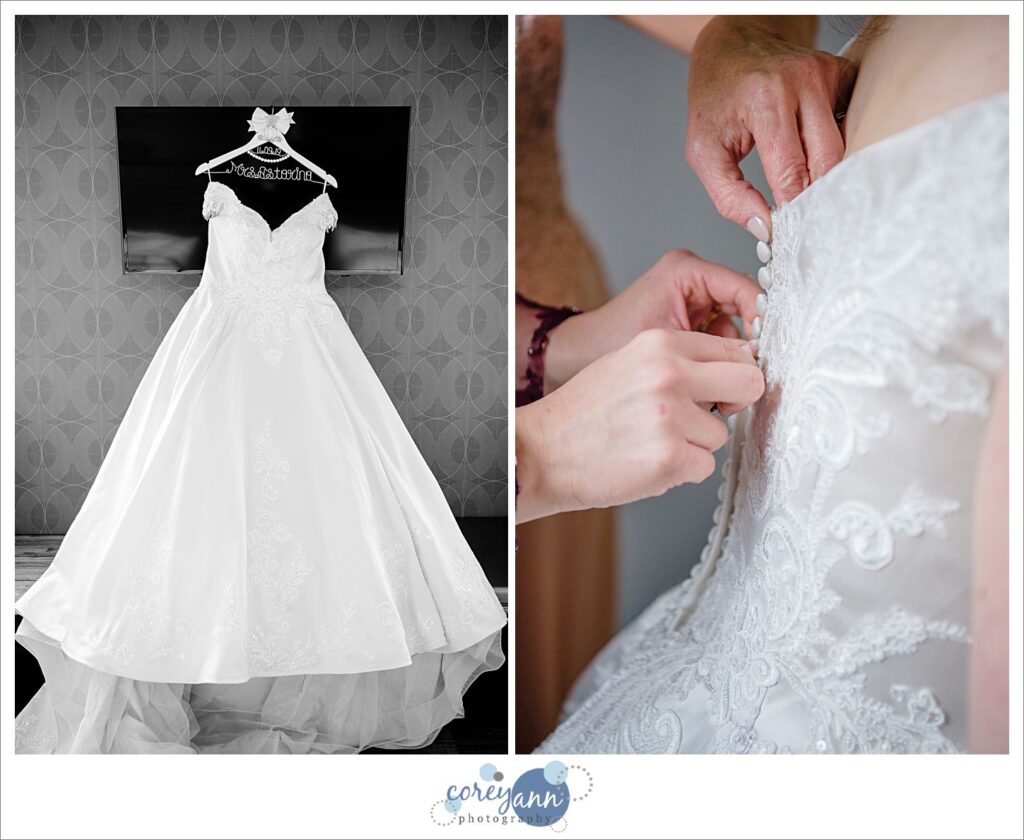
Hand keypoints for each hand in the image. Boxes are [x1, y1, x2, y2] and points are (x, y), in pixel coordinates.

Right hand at [516, 329, 763, 521]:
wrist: (542, 451)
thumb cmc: (583, 413)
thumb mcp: (627, 363)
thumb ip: (676, 362)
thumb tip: (729, 371)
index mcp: (660, 344)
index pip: (734, 352)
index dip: (733, 375)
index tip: (723, 390)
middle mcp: (669, 374)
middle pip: (749, 383)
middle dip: (736, 403)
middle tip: (704, 417)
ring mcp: (671, 417)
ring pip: (720, 434)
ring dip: (694, 445)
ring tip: (650, 443)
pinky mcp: (670, 457)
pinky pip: (703, 467)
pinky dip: (680, 471)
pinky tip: (646, 463)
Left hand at [544, 248, 760, 390]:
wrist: (578, 356)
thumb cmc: (609, 341)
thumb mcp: (667, 342)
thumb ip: (712, 345)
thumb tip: (753, 358)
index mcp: (686, 269)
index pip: (743, 289)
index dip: (760, 319)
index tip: (764, 350)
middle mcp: (692, 280)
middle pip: (743, 310)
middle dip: (742, 346)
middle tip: (741, 374)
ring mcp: (692, 301)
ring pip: (732, 333)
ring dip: (726, 361)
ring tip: (712, 383)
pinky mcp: (688, 323)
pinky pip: (716, 344)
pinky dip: (713, 364)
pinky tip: (703, 381)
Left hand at [685, 15, 854, 238]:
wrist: (733, 42)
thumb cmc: (716, 98)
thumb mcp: (703, 151)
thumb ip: (729, 196)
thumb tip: (764, 228)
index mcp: (765, 101)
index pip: (792, 173)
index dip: (792, 209)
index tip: (789, 233)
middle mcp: (802, 83)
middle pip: (826, 162)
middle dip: (815, 198)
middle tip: (805, 224)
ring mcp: (827, 75)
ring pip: (842, 148)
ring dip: (826, 177)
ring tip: (810, 198)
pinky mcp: (842, 74)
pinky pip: (848, 126)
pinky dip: (834, 150)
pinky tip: (817, 160)